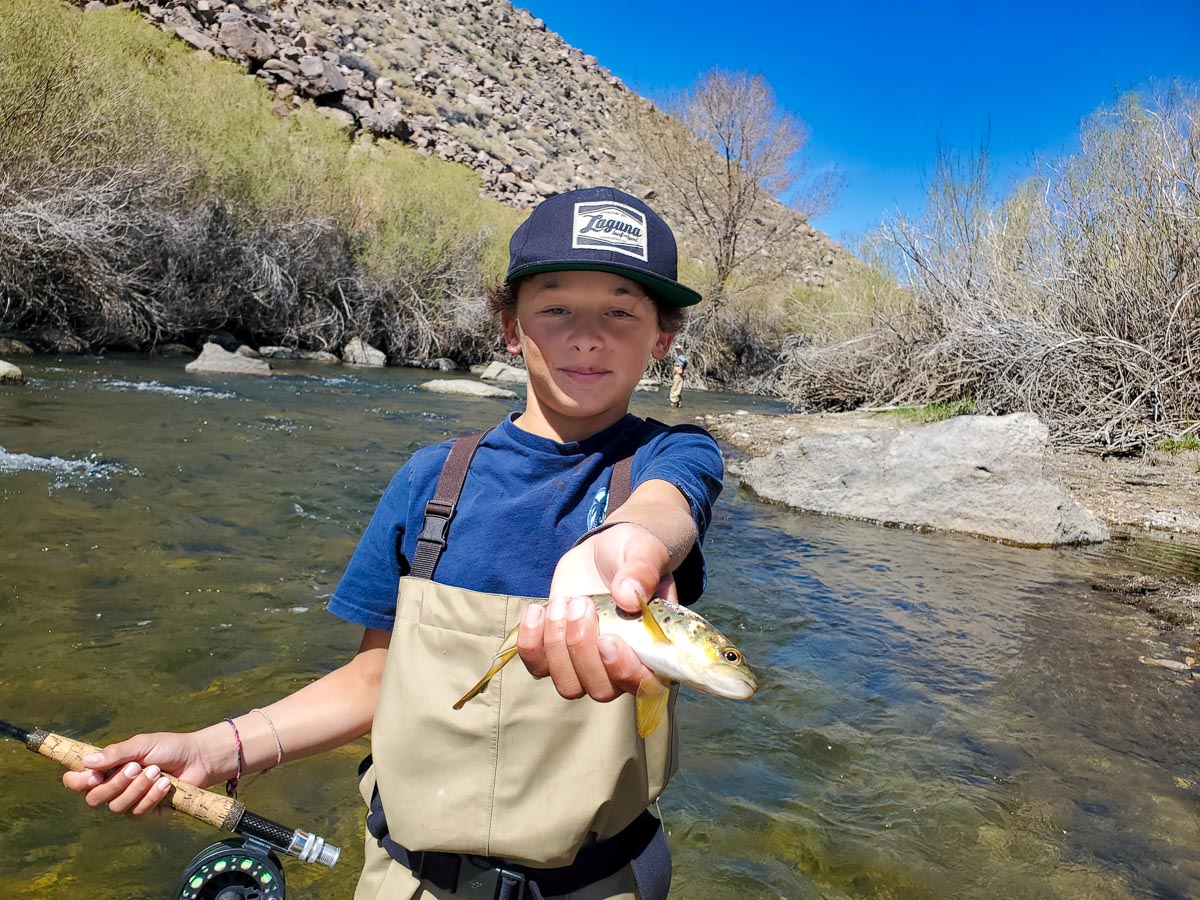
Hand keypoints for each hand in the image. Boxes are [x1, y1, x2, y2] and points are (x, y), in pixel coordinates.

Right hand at [62, 730, 226, 817]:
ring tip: (157, 771)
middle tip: (136, 766)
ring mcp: (130, 802)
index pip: (77, 781)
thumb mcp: (141, 745)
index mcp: (108, 769)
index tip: (94, 775)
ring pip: (117, 807)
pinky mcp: (147, 813)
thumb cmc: (169, 747)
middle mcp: (114, 788)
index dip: (79, 781)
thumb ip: (115, 754)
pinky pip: (138, 812)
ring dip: (138, 787)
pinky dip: (152, 796)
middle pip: (94, 798)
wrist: (198, 758)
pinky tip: (165, 784)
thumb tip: (86, 762)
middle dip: (115, 783)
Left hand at [518, 521, 678, 701]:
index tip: (607, 639)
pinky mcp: (557, 654)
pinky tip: (538, 610)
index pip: (645, 684)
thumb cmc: (633, 554)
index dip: (624, 671)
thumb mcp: (644, 552)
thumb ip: (642, 572)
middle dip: (582, 649)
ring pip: (568, 685)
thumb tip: (628, 597)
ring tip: (562, 603)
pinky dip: (531, 642)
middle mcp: (621, 665)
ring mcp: (586, 663)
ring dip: (557, 644)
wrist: (602, 551)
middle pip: (600, 690)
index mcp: (653, 648)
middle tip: (581, 603)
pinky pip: (538, 667)